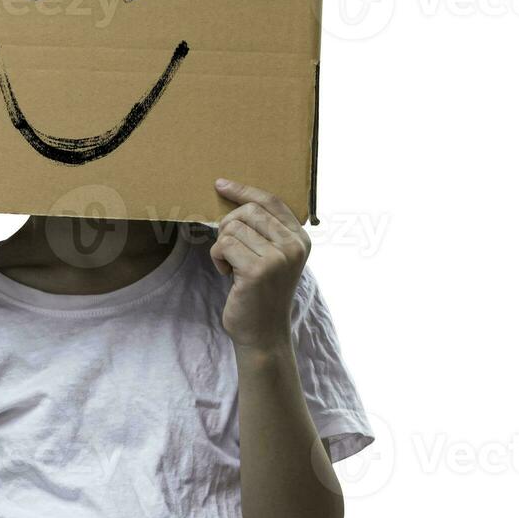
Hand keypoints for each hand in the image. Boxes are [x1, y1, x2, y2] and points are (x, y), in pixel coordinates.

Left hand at [210, 180, 310, 349]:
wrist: (263, 333)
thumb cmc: (261, 293)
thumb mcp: (273, 258)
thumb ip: (266, 232)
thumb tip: (235, 198)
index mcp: (300, 239)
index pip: (270, 201)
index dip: (243, 190)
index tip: (221, 185)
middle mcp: (294, 246)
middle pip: (248, 211)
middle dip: (228, 225)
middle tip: (228, 249)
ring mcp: (278, 258)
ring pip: (232, 228)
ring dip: (222, 247)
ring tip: (232, 267)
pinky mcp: (257, 270)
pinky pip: (223, 245)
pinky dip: (218, 258)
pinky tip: (228, 274)